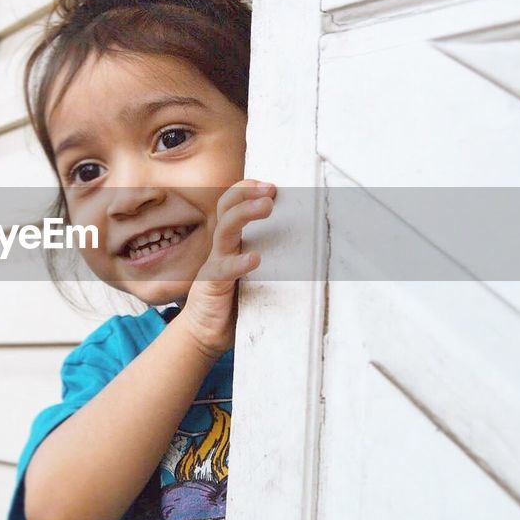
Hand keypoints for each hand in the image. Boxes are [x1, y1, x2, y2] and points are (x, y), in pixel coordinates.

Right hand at [179, 179, 275, 358]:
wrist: (204, 334)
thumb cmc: (233, 304)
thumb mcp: (255, 277)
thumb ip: (274, 263)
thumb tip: (315, 255)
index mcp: (230, 243)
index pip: (232, 205)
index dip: (247, 190)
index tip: (270, 185)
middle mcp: (221, 248)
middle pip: (226, 208)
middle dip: (246, 192)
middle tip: (270, 189)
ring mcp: (214, 264)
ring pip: (225, 229)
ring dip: (244, 214)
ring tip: (266, 206)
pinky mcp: (211, 285)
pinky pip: (223, 269)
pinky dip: (239, 262)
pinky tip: (255, 259)